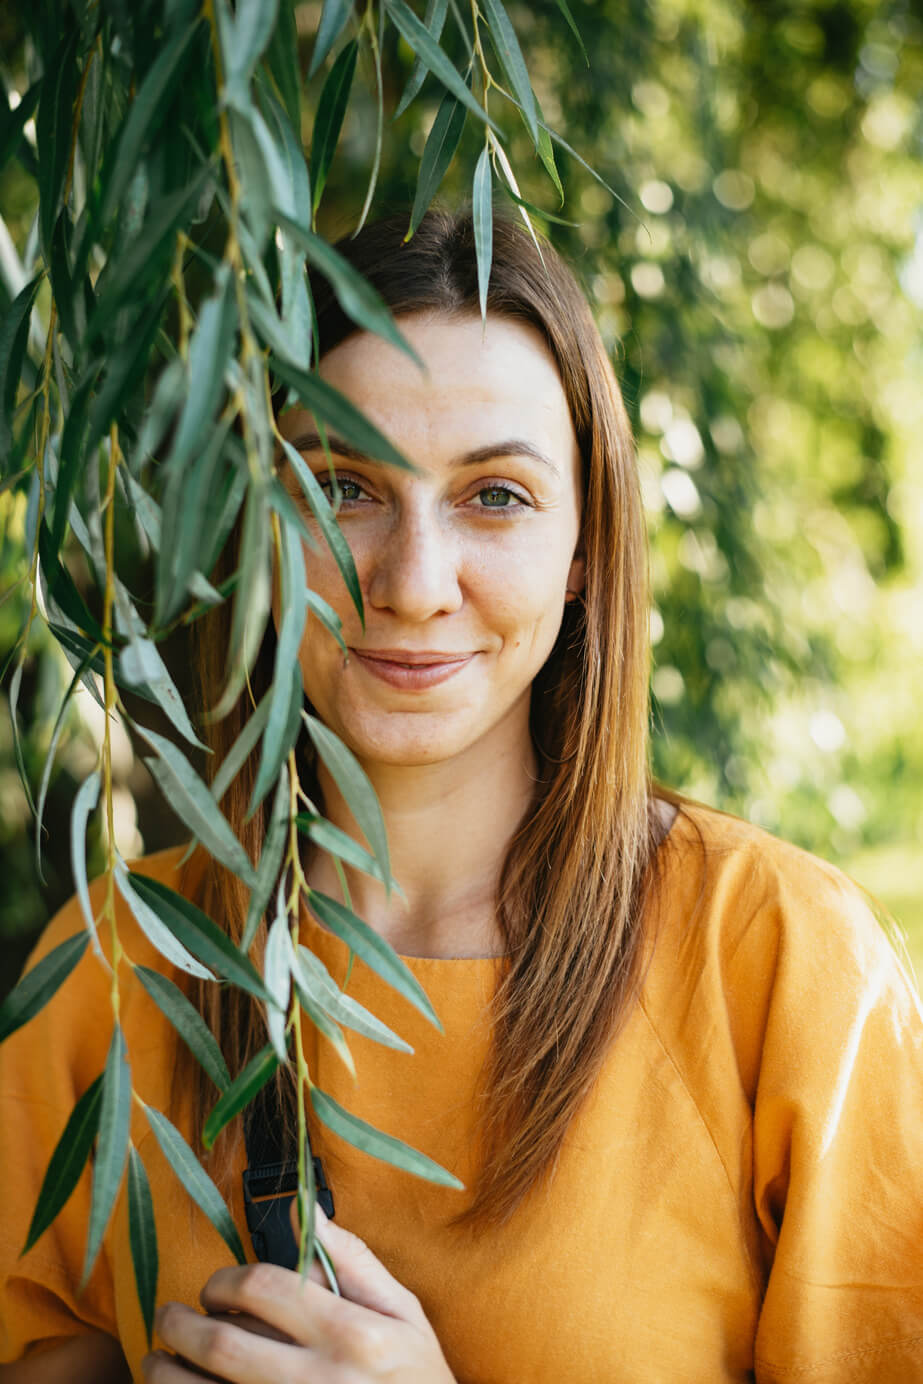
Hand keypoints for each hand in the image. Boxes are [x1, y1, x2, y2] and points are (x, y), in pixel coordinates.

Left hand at [142, 1203, 456, 1382]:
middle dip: (179, 1324)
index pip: (264, 1289)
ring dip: (164, 1374)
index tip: (215, 1288)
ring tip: (158, 1361)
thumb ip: (355, 1261)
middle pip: (220, 1345)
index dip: (224, 1281)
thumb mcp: (405, 1314)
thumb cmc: (416, 1380)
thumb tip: (308, 1210)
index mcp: (353, 1335)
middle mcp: (318, 1382)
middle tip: (169, 1317)